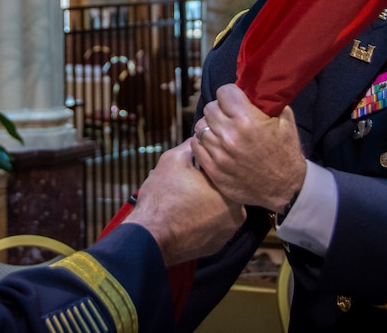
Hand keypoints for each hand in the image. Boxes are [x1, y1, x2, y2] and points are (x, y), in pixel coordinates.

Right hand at [123, 142, 244, 266]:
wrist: (150, 237)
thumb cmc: (163, 197)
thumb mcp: (174, 159)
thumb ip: (192, 146)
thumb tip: (199, 138)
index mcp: (231, 192)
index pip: (223, 171)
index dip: (205, 167)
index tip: (192, 169)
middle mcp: (237, 215)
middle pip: (221, 191)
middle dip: (206, 185)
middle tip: (186, 184)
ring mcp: (227, 234)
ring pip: (217, 209)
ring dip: (205, 203)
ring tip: (183, 200)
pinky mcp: (216, 247)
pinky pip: (212, 226)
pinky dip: (201, 220)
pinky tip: (184, 216)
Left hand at [191, 83, 304, 211]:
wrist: (286, 189)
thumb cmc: (286, 153)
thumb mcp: (286, 122)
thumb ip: (269, 102)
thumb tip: (256, 88)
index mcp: (247, 120)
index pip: (224, 92)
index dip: (230, 94)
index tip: (234, 99)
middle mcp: (230, 135)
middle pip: (210, 108)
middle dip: (219, 109)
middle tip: (228, 116)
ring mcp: (219, 154)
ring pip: (200, 126)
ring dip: (210, 126)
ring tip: (221, 131)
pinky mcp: (213, 170)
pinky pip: (196, 146)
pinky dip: (203, 143)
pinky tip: (215, 144)